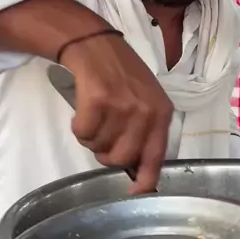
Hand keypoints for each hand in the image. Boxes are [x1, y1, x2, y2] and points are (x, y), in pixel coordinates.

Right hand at [61, 31, 172, 192]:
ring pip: (99, 147)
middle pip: (121, 158)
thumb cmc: (121, 74)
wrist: (96, 46)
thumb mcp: (146, 100)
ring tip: (95, 116)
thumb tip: (136, 168)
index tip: (135, 193)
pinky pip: (83, 133)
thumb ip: (146, 131)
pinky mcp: (98, 101)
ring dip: (91, 137)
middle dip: (106, 154)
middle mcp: (145, 112)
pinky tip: (84, 110)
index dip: (145, 180)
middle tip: (103, 136)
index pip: (156, 156)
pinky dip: (78, 127)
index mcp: (161, 113)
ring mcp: (122, 106)